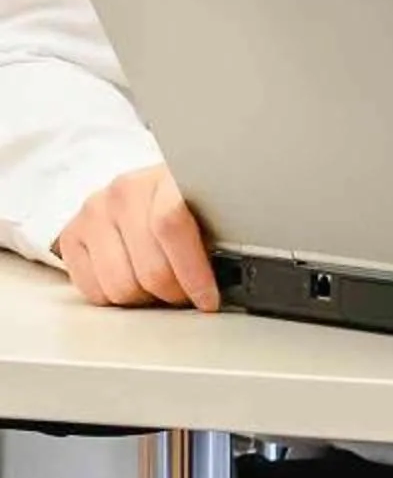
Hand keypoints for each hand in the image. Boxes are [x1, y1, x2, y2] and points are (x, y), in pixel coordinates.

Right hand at [53, 163, 220, 312]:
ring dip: (146, 299)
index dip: (193, 272)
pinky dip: (117, 299)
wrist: (150, 186)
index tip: (208, 300)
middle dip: (174, 293)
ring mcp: (94, 211)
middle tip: (188, 295)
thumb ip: (219, 232)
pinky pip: (93, 291)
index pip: (172, 226)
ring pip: (120, 286)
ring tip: (162, 287)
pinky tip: (135, 281)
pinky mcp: (72, 234)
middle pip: (148, 267)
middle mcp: (124, 191)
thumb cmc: (186, 199)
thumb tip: (234, 274)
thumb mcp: (212, 206)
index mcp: (165, 177)